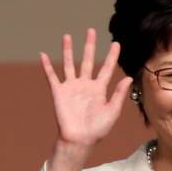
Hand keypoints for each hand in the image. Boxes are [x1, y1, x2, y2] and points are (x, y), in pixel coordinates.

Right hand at [40, 29, 132, 148]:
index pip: (106, 68)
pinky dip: (47, 66)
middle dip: (89, 46)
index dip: (111, 56)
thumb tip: (128, 78)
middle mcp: (85, 85)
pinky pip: (52, 76)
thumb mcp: (113, 110)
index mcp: (100, 89)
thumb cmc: (98, 129)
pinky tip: (43, 55)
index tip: (115, 43)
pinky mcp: (59, 92)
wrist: (80, 139)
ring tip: (67, 36)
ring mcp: (71, 87)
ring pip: (69, 64)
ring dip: (68, 50)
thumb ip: (119, 94)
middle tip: (90, 30)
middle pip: (87, 61)